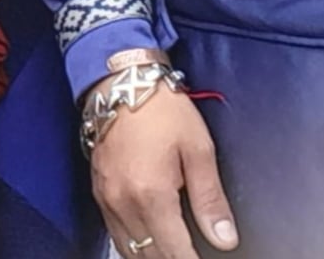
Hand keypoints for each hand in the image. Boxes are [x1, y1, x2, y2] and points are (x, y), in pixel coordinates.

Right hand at [89, 84, 237, 257]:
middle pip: (149, 256)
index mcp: (151, 194)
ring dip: (151, 256)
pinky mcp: (98, 191)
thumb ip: (210, 199)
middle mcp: (123, 202)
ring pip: (128, 250)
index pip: (175, 252)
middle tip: (193, 255)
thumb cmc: (162, 109)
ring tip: (176, 252)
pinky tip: (151, 242)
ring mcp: (106, 198)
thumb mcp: (198, 149)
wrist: (121, 81)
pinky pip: (115, 233)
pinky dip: (133, 244)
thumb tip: (225, 239)